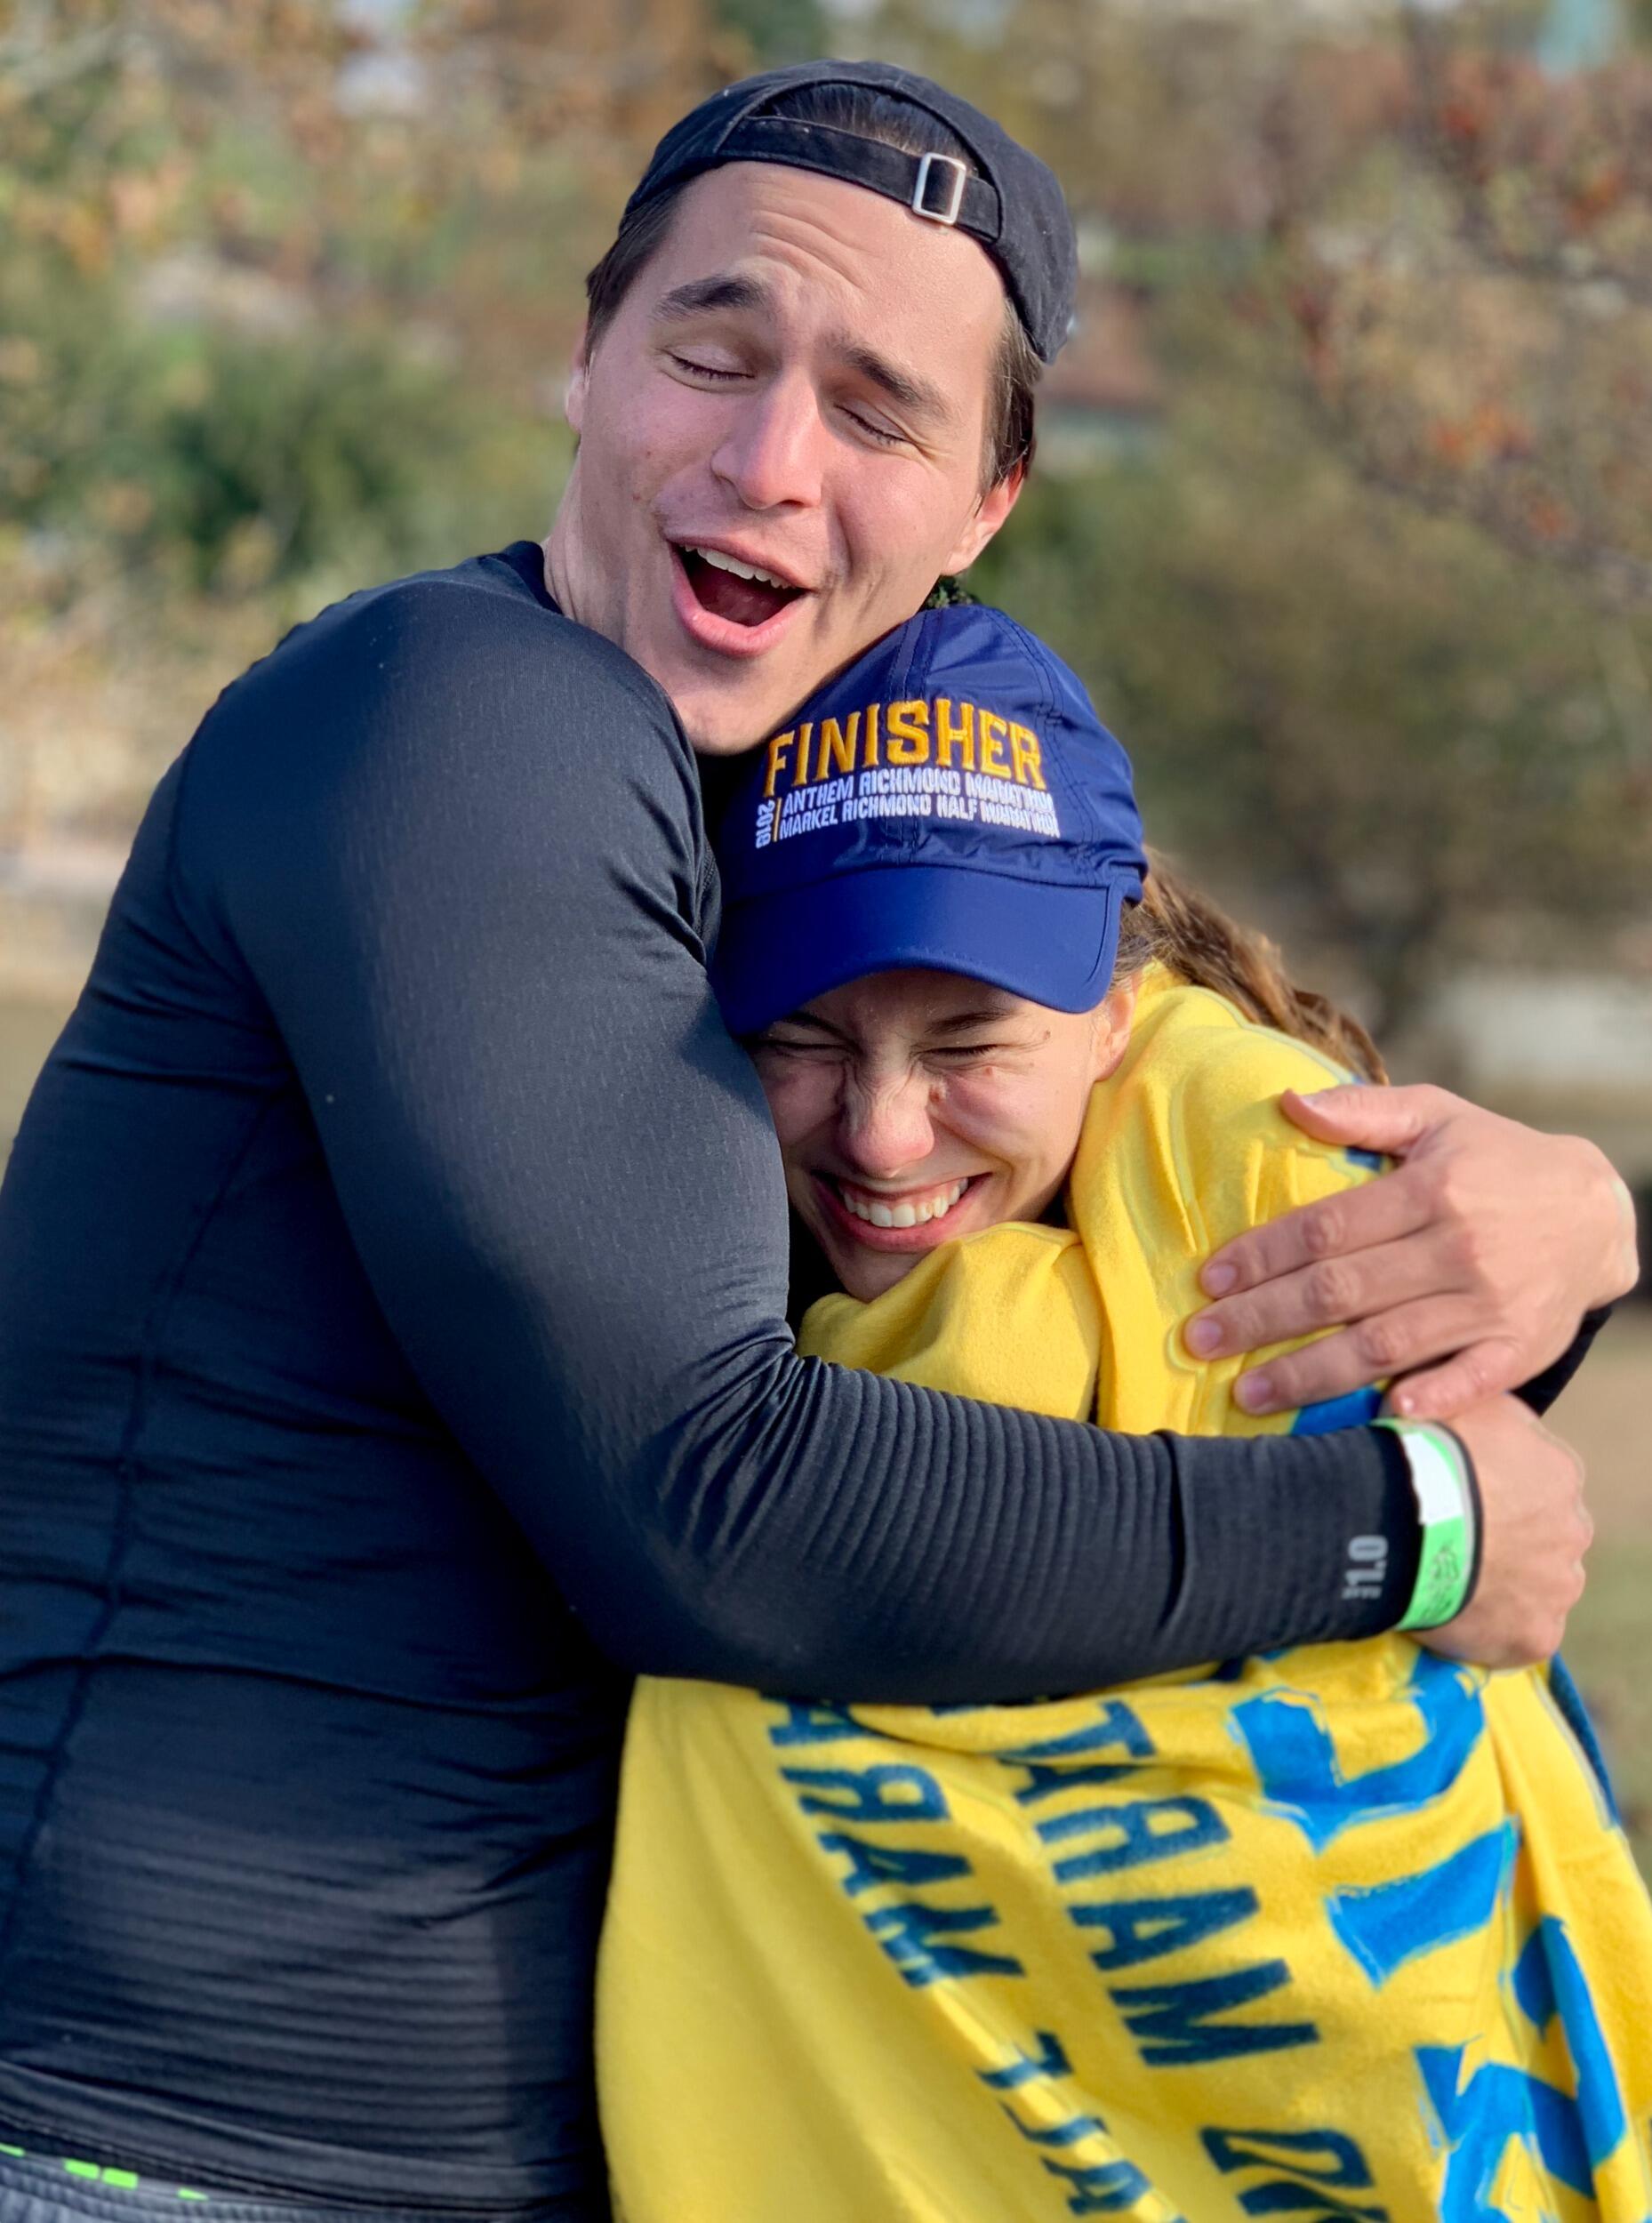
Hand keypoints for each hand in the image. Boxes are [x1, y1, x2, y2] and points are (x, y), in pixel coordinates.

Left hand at [1186, 1084, 1639, 1420]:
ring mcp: (1489, 1304)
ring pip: (1384, 1345)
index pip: (1326, 1229)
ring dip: (1310, 1374)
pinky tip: (1373, 1416)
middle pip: (1341, 1292)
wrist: (1597, 1213)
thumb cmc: (1497, 1160)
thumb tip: (1289, 1104)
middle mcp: (1458, 1249)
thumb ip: (1364, 1111)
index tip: (1209, 1279)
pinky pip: (1465, 1382)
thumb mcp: (1438, 1116)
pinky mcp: (1518, 1349)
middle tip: (1200, 1340)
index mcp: (1431, 1190)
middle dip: (1262, 1320)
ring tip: (1247, 1391)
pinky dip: (1423, 1400)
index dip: (1262, 1255)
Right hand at [1415, 1394, 1590, 1667]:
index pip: (1540, 1485)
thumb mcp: (1470, 1402)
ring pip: (1536, 1588)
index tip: (1461, 1497)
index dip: (1497, 1491)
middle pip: (1545, 1538)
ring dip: (1504, 1585)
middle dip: (1510, 1540)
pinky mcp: (1538, 1636)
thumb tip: (1491, 1406)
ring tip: (1449, 1579)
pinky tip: (1453, 1615)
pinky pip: (1517, 1634)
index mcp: (1562, 1474)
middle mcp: (1575, 1531)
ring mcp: (1560, 1587)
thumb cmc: (1435, 1451)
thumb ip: (1497, 1414)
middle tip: (1455, 1540)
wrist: (1413, 1516)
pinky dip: (1490, 1629)